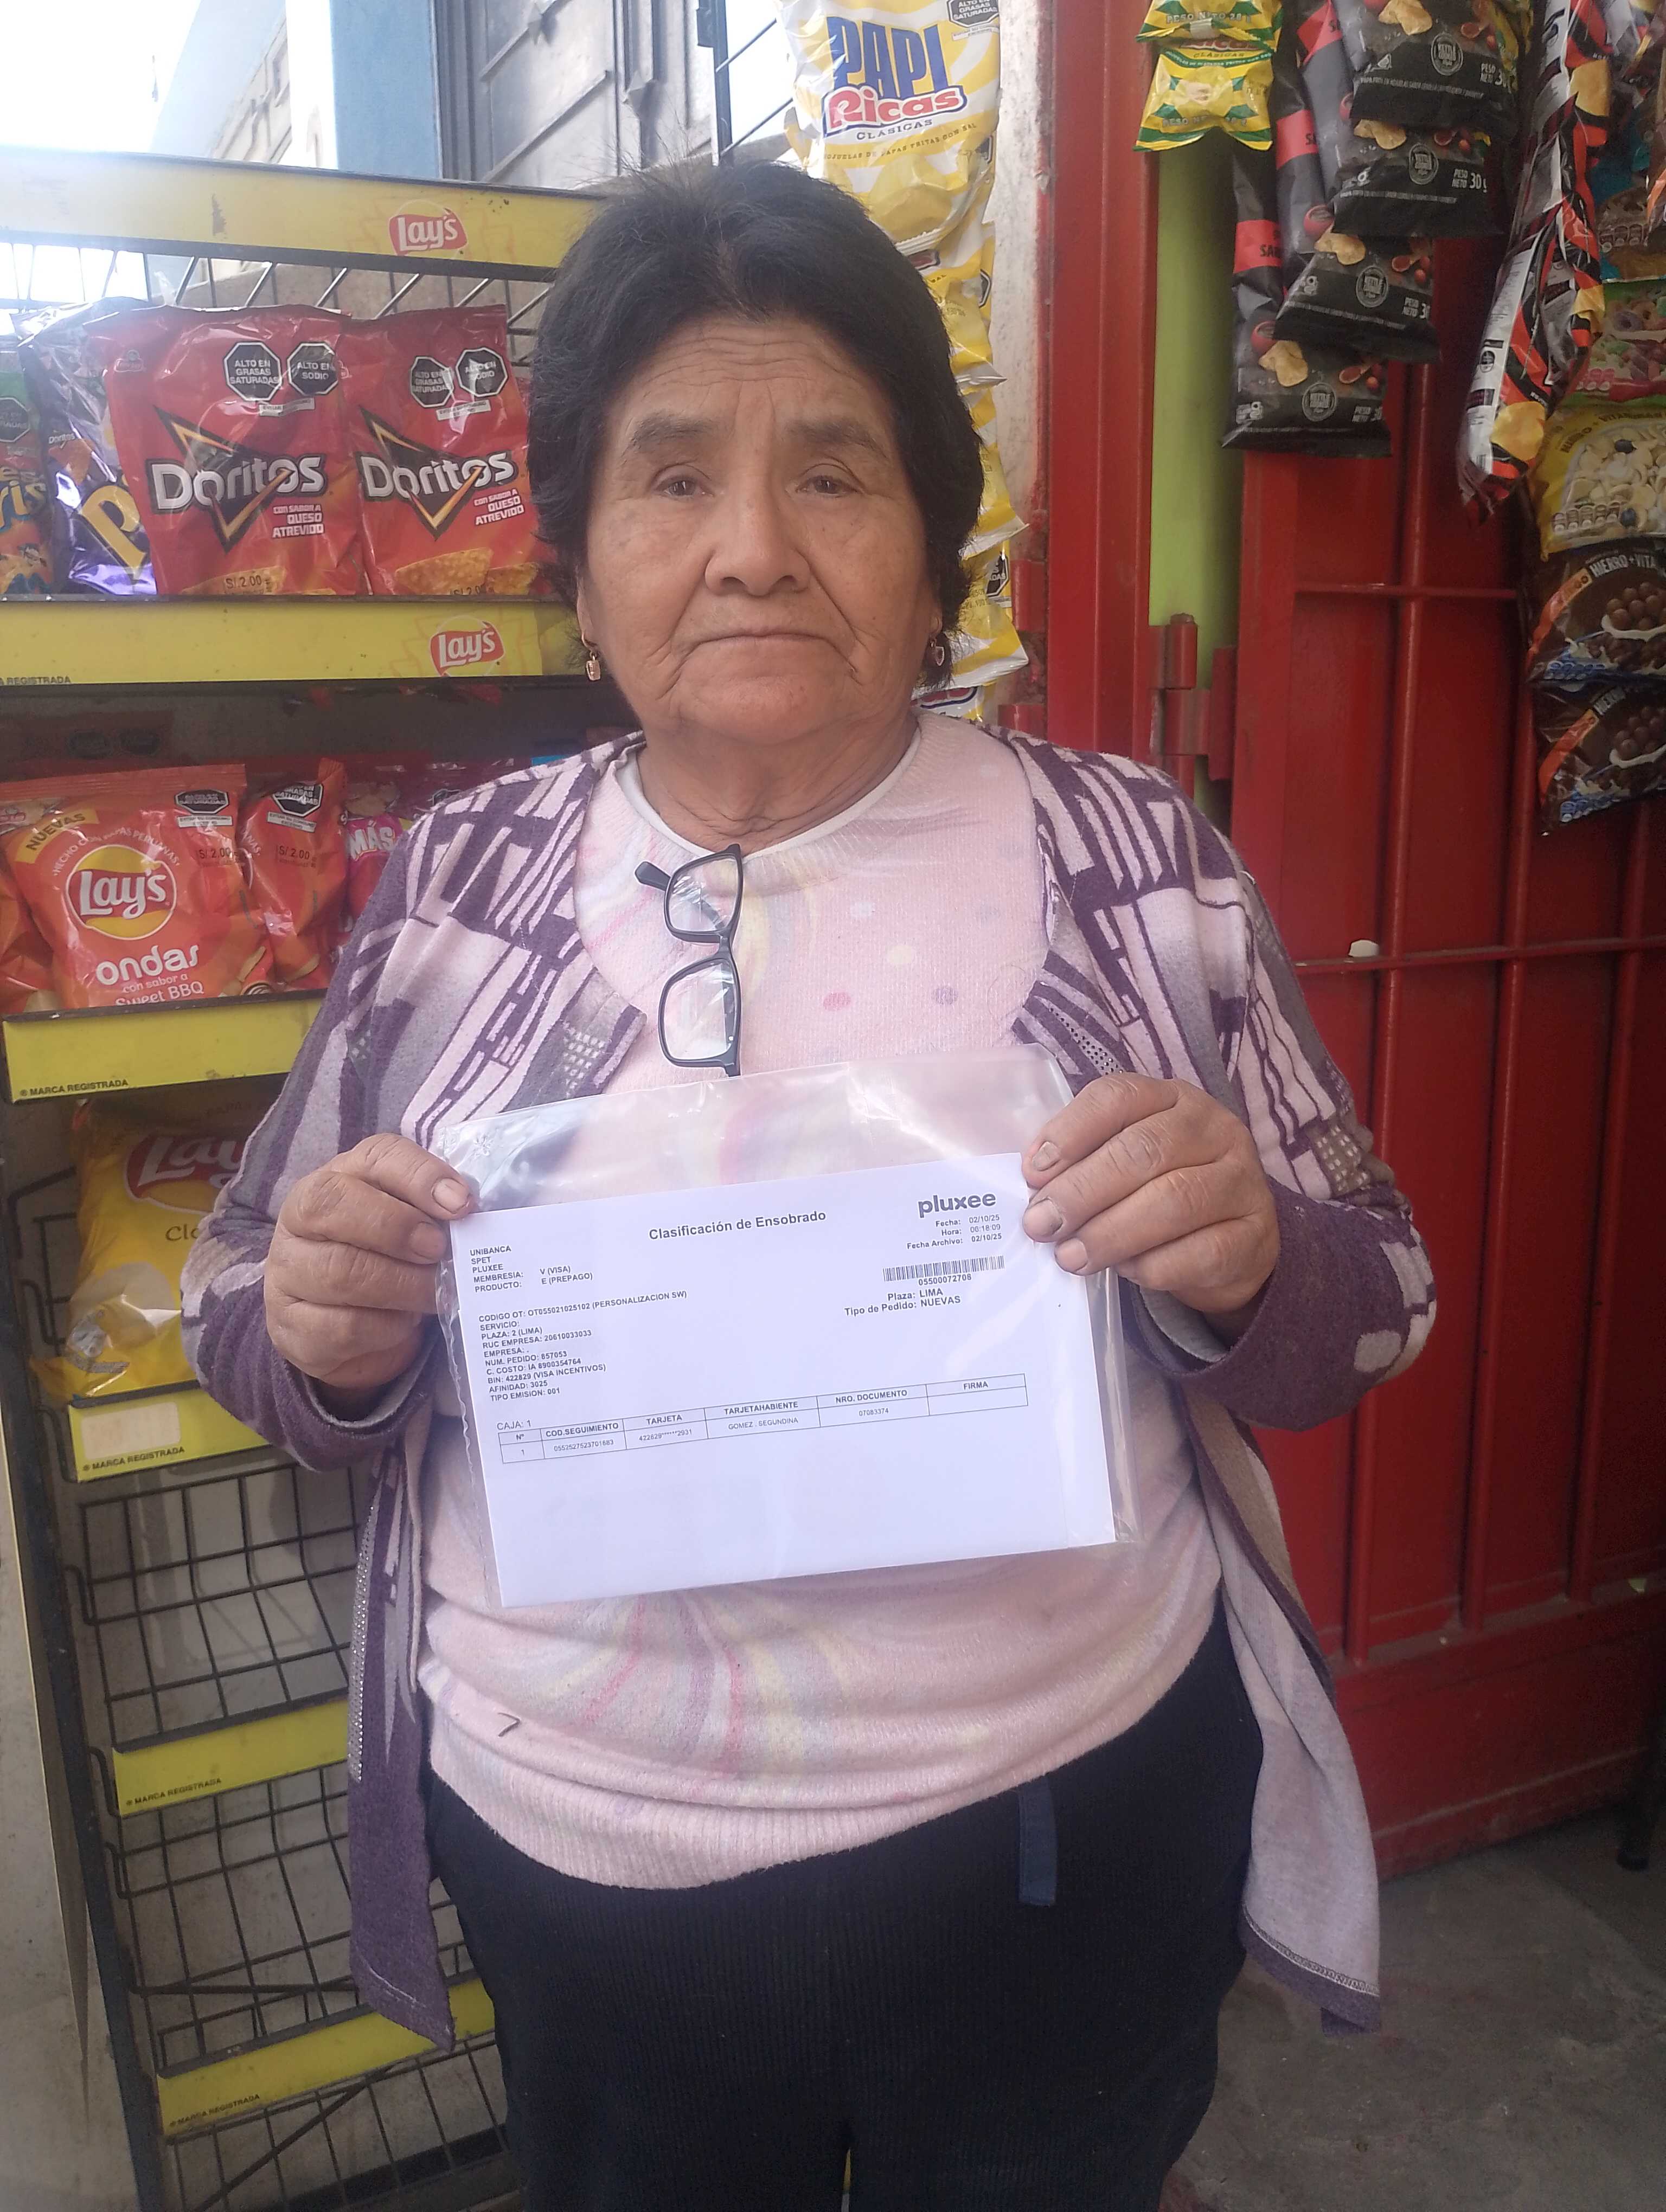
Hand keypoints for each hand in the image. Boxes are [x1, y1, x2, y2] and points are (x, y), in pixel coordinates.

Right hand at [265, 1134, 472, 1405]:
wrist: (350, 1330)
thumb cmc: (391, 1264)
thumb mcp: (414, 1227)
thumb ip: (435, 1212)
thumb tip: (465, 1209)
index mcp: (337, 1180)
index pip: (374, 1158)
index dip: (419, 1176)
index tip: (461, 1204)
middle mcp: (300, 1220)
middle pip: (335, 1205)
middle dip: (399, 1228)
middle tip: (439, 1251)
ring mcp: (287, 1274)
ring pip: (340, 1270)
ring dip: (402, 1285)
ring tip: (434, 1293)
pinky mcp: (292, 1328)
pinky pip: (343, 1327)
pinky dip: (386, 1328)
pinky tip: (405, 1324)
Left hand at [1021, 1074, 1278, 1331]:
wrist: (1234, 1243)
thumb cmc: (1160, 1192)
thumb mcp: (1124, 1163)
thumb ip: (1084, 1164)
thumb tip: (1035, 1191)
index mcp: (1172, 1099)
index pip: (1119, 1097)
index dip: (1071, 1132)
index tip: (1033, 1173)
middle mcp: (1214, 1129)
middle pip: (1143, 1151)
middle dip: (1082, 1191)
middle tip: (1042, 1224)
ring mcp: (1242, 1181)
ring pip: (1173, 1201)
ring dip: (1111, 1233)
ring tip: (1071, 1257)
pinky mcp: (1254, 1235)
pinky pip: (1201, 1252)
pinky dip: (1154, 1266)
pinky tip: (1125, 1273)